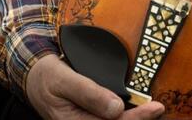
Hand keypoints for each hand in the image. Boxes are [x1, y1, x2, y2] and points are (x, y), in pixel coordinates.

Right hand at [25, 55, 164, 119]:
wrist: (33, 77)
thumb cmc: (47, 76)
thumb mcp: (64, 79)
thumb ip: (89, 93)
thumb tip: (117, 108)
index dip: (137, 118)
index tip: (155, 107)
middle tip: (158, 108)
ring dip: (132, 119)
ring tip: (152, 110)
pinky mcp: (88, 119)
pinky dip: (125, 117)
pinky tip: (136, 111)